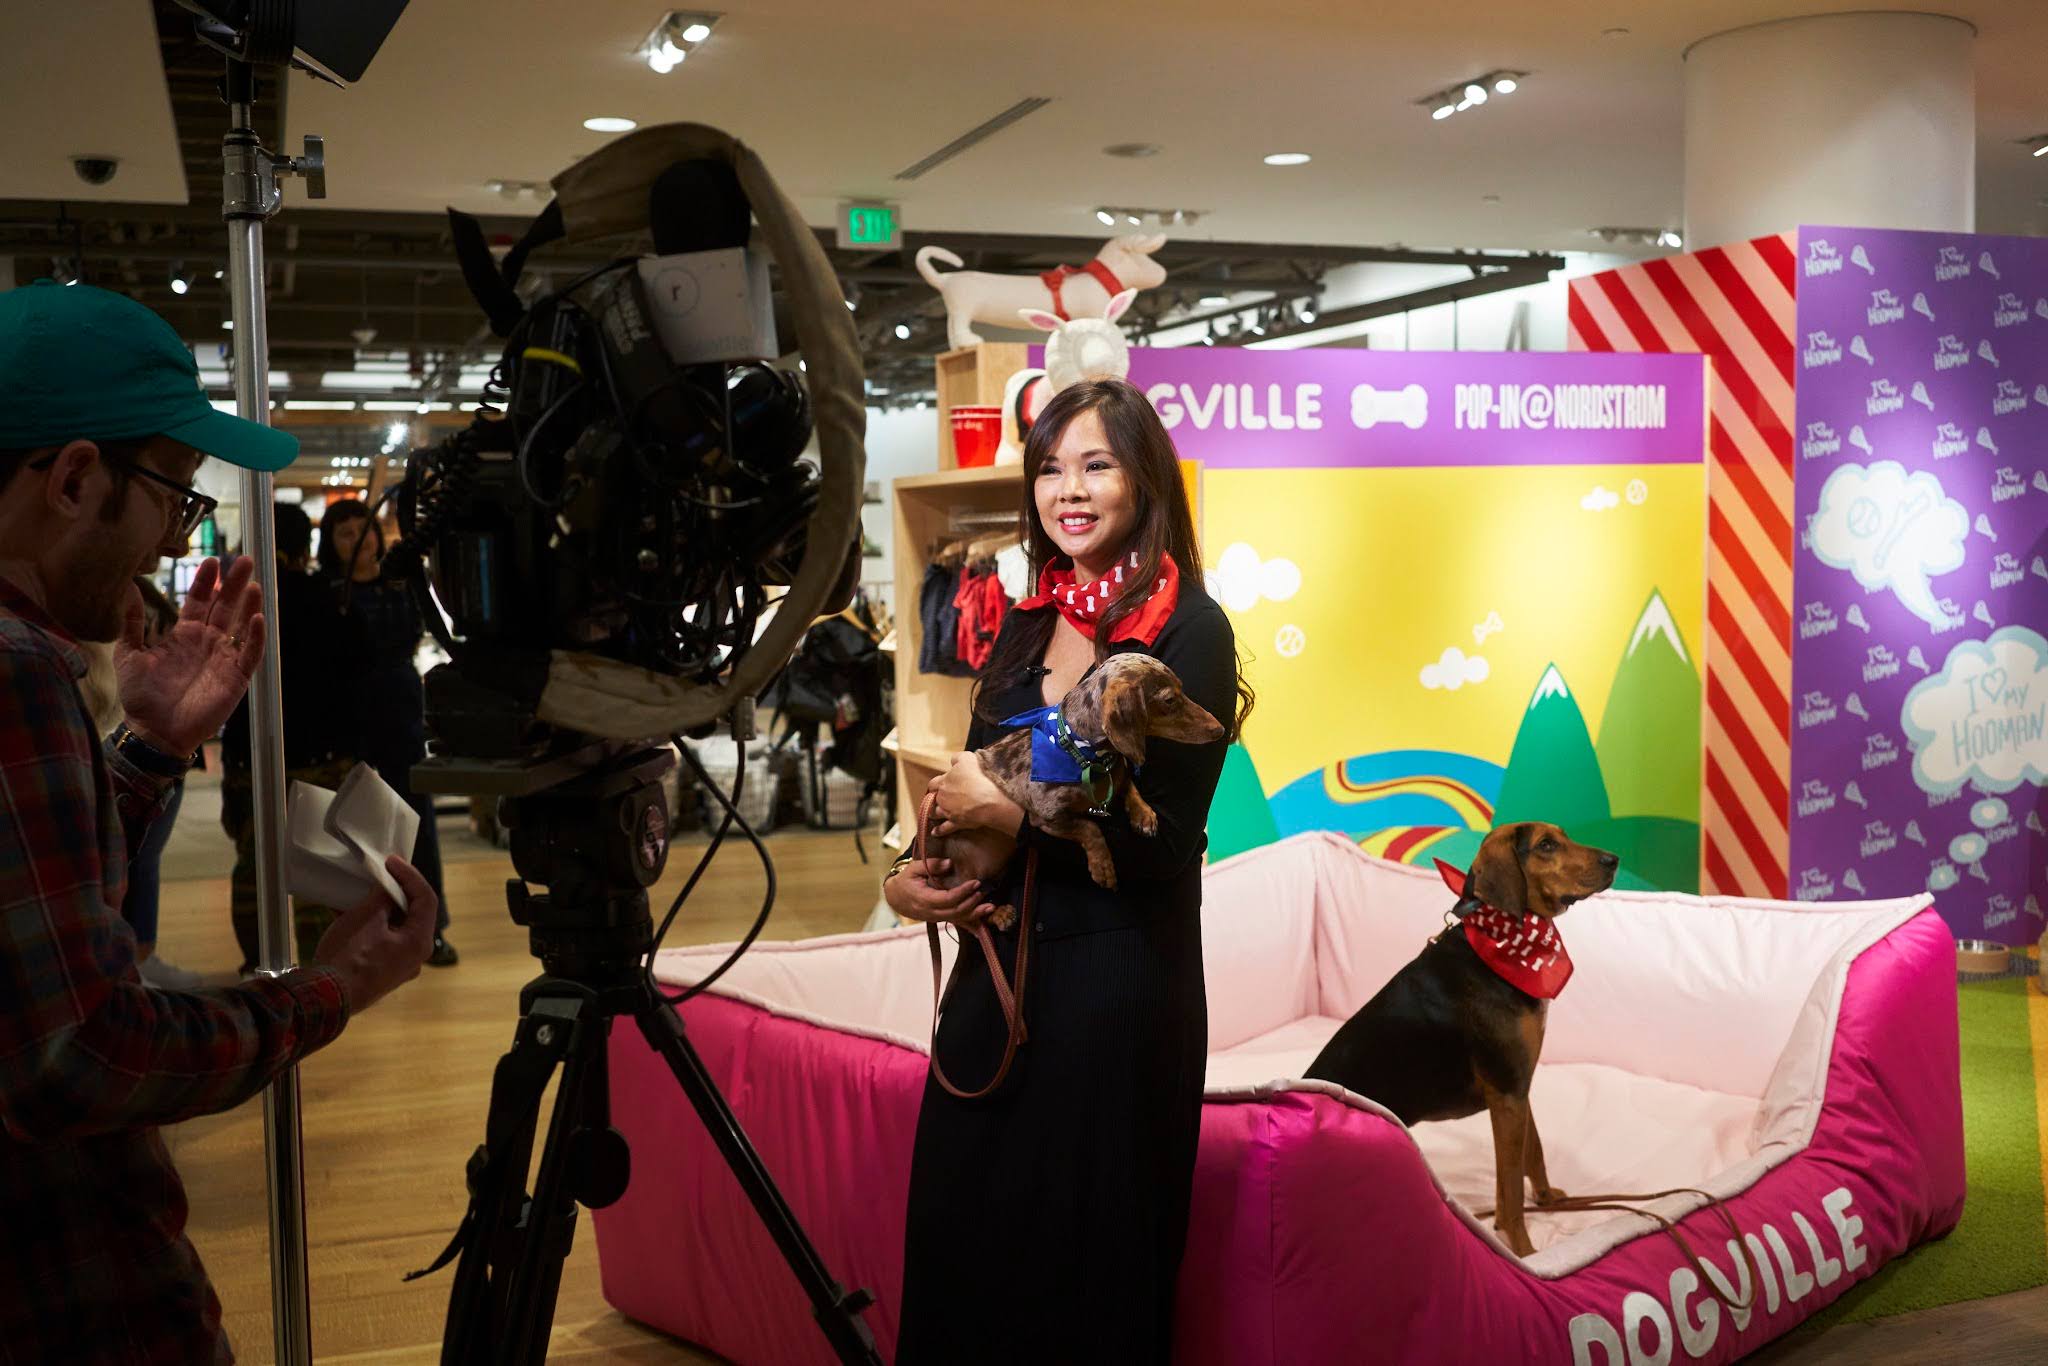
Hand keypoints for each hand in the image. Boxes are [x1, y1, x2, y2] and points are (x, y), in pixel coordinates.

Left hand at [114, 557, 264, 755]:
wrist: (154, 730)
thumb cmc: (141, 696)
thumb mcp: (129, 654)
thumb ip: (132, 622)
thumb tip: (126, 588)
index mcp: (184, 635)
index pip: (199, 601)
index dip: (206, 581)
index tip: (212, 560)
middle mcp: (207, 642)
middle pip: (225, 607)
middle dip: (234, 583)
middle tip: (244, 559)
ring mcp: (223, 658)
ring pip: (241, 625)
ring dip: (248, 605)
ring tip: (253, 584)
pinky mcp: (236, 677)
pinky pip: (250, 653)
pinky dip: (255, 637)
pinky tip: (256, 619)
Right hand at [312, 856, 437, 1013]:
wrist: (325, 998)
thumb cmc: (348, 957)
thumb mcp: (367, 917)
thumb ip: (382, 896)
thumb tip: (388, 886)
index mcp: (419, 942)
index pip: (426, 899)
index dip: (410, 875)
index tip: (391, 861)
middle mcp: (414, 958)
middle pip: (412, 914)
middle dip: (394, 891)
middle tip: (380, 873)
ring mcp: (397, 968)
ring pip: (393, 929)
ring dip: (377, 908)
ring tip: (358, 892)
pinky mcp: (379, 974)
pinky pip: (379, 942)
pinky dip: (367, 926)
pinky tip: (345, 914)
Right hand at [883, 858, 992, 923]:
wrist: (895, 897)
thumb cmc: (906, 880)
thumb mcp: (913, 868)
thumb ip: (931, 865)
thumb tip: (950, 863)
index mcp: (924, 899)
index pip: (947, 899)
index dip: (963, 892)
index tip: (975, 883)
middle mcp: (931, 912)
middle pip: (955, 912)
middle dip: (972, 904)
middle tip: (983, 892)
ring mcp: (935, 918)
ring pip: (957, 919)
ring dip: (975, 915)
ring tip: (991, 908)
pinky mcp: (939, 919)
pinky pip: (956, 922)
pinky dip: (970, 924)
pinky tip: (983, 925)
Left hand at [927, 753, 1022, 838]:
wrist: (988, 799)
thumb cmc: (978, 777)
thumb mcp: (968, 759)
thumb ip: (957, 758)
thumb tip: (953, 760)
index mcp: (944, 782)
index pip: (933, 783)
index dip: (936, 784)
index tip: (938, 785)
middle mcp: (942, 797)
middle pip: (933, 799)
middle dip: (935, 798)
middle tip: (938, 798)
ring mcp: (948, 811)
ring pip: (936, 813)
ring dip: (934, 813)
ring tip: (934, 814)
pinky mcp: (956, 823)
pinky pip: (944, 829)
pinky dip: (939, 831)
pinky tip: (934, 832)